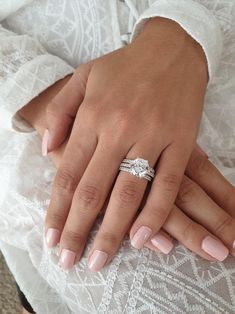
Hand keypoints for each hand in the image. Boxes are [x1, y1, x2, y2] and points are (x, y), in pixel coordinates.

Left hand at [19, 87, 234, 268]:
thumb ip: (60, 113)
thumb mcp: (83, 78)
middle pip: (92, 191)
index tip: (52, 239)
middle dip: (78, 231)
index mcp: (93, 116)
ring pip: (128, 193)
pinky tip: (143, 239)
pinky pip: (168, 184)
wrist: (172, 50)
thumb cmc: (125, 66)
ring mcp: (152, 136)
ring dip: (113, 232)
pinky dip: (155, 214)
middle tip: (68, 261)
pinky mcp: (181, 141)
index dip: (57, 210)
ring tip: (99, 260)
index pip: (68, 174)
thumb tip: (46, 150)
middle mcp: (119, 129)